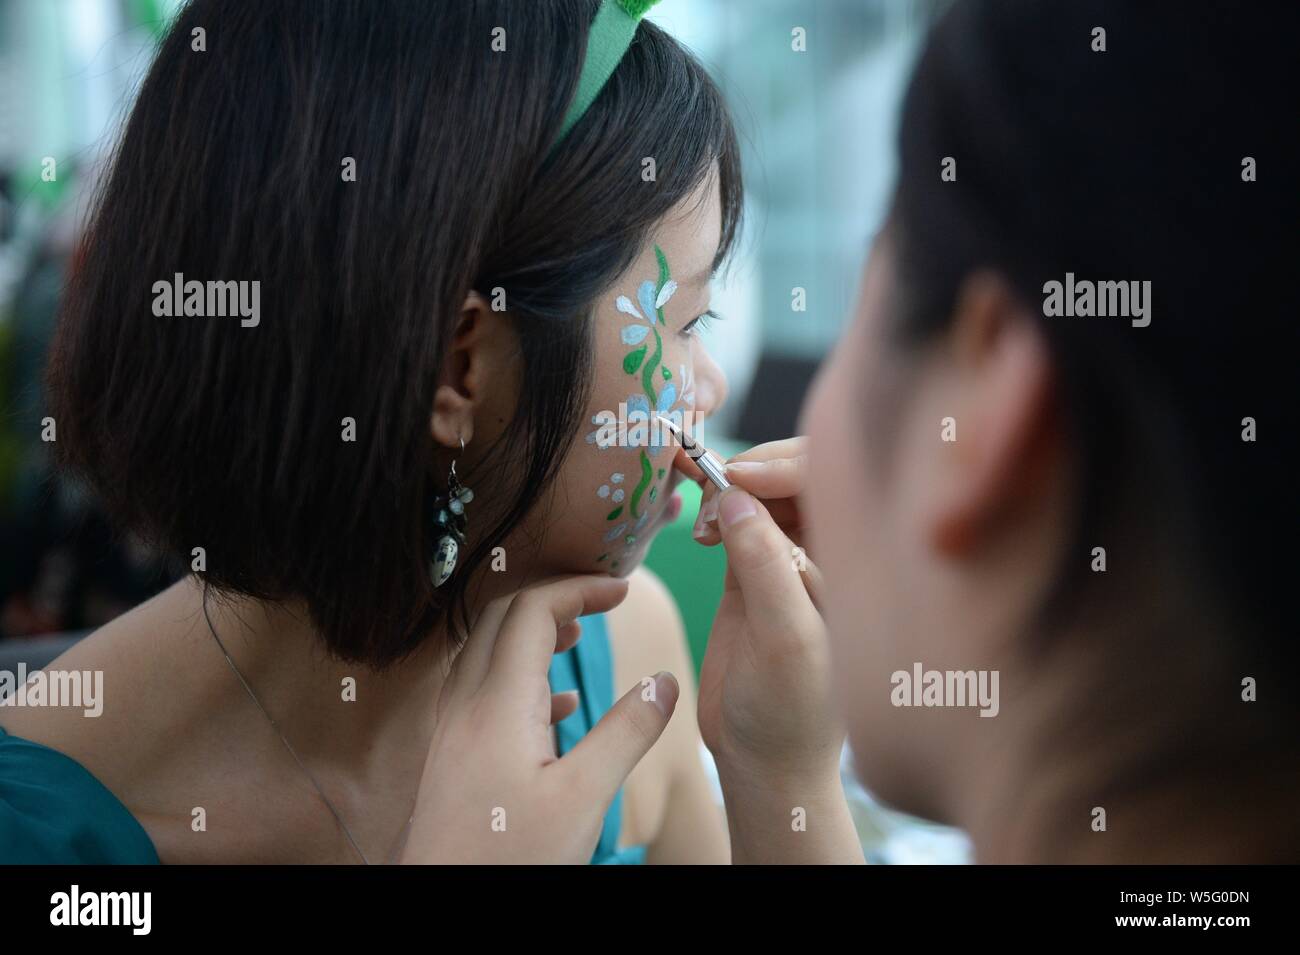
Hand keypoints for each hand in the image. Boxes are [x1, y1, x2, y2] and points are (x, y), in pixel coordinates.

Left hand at [399, 575, 678, 863]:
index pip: (533, 610)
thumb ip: (627, 733)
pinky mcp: (451, 756)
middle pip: (502, 616)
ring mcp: (452, 729)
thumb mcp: (583, 798)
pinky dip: (520, 675)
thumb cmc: (509, 860)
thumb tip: (665, 681)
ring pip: (486, 650)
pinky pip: (481, 689)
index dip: (579, 589)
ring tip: (579, 637)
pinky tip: (557, 706)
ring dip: (532, 632)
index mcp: (499, 702)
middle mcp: (466, 704)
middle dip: (554, 598)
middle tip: (602, 603)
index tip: (622, 590)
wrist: (441, 905)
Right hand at [691, 450, 841, 785]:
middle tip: (711, 483)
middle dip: (755, 467)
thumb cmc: (792, 712)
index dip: (787, 466)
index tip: (740, 476)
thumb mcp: (785, 641)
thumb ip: (766, 568)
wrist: (764, 760)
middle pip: (799, 474)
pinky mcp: (753, 569)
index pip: (834, 482)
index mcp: (860, 561)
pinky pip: (738, 518)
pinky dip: (716, 507)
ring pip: (764, 492)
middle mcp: (831, 551)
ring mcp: (791, 557)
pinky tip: (700, 527)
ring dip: (729, 487)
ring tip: (701, 518)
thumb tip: (737, 496)